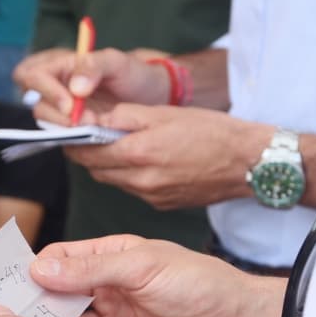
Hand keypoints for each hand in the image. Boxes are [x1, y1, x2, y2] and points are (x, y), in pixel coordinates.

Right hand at [14, 47, 171, 126]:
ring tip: (92, 127)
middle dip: (54, 114)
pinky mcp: (70, 127)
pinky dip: (72, 138)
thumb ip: (95, 65)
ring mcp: (61, 109)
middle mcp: (54, 86)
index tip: (71, 106)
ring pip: (44, 121)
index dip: (46, 90)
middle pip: (33, 101)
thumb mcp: (118, 62)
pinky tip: (92, 136)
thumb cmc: (133, 73)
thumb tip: (75, 87)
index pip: (32, 74)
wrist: (150, 96)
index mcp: (60, 64)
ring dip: (64, 128)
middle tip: (81, 121)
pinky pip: (60, 135)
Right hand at [28, 235, 295, 316]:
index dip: (40, 272)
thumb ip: (91, 269)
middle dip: (48, 308)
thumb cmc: (201, 285)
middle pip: (60, 298)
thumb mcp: (142, 266)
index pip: (62, 260)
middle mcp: (110, 291)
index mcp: (113, 259)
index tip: (24, 285)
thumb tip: (40, 269)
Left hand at [64, 104, 270, 209]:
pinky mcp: (162, 203)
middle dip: (86, 153)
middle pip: (95, 170)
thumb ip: (125, 117)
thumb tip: (94, 118)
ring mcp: (151, 196)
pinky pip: (133, 189)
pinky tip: (140, 161)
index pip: (86, 151)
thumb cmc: (212, 131)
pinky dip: (129, 175)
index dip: (72, 140)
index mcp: (138, 153)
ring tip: (113, 146)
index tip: (67, 130)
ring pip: (113, 180)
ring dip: (107, 165)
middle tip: (84, 136)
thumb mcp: (166, 113)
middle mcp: (141, 180)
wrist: (248, 162)